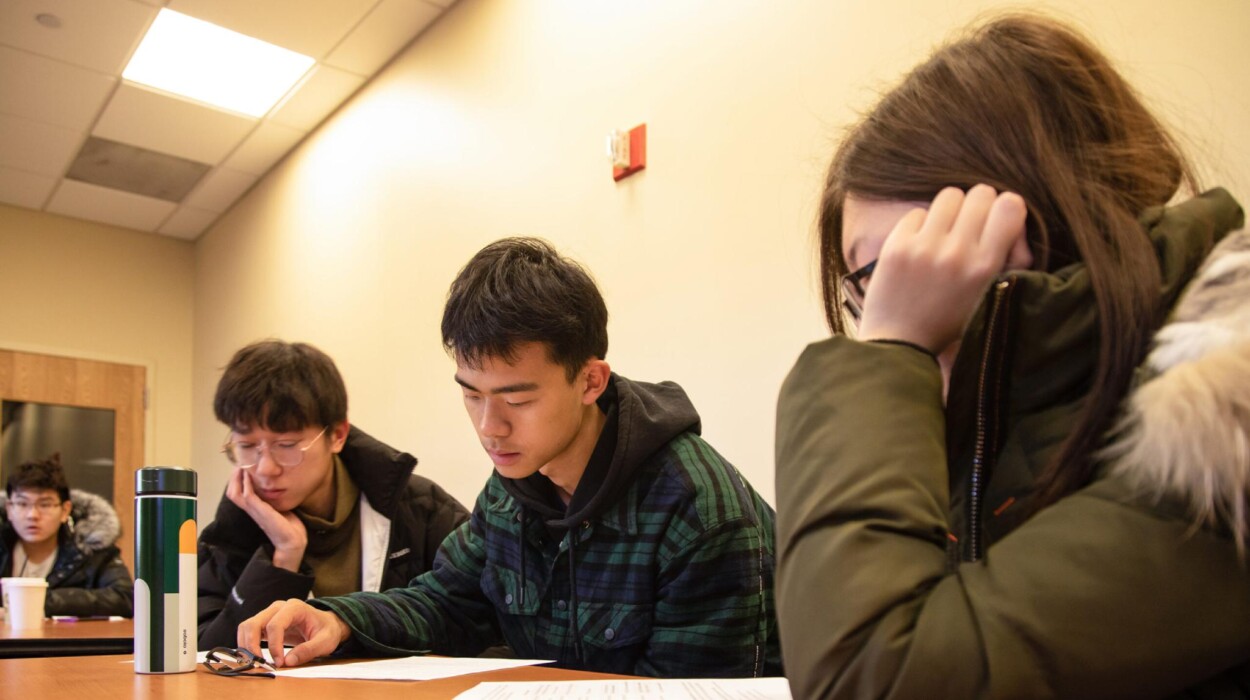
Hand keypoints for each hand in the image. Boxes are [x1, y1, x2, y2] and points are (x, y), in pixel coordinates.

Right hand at [225, 467, 307, 570]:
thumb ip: (275, 500)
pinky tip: (248, 475)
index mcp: (255, 510)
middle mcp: (252, 510)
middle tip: (238, 464)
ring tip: (241, 467)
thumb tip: (280, 487)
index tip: (241, 467)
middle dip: (233, 478)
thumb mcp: (280, 509)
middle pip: (232, 493)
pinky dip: (246, 484)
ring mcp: (255, 511)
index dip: (237, 481)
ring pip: (236, 494)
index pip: (238, 494)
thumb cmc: (288, 527)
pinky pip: (248, 496)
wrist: (292, 542)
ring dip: (237, 479)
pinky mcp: (261, 512)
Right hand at [237, 599, 351, 667]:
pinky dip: (247, 645)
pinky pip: (249, 632)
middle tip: (260, 664)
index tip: (279, 662)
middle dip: (252, 645)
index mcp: (295, 608)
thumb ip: (309, 650)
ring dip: (246, 646)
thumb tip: (288, 662)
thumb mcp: (325, 641)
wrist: (326, 625)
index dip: (274, 645)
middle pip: (254, 623)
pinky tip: (254, 657)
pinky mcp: (265, 623)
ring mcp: (270, 614)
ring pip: (247, 626)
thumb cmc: (327, 630)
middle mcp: (279, 608)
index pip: (275, 625)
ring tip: (256, 662)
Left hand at [857, 185, 1030, 353]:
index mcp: (985, 268)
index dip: (1005, 207)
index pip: (1010, 204)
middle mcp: (957, 254)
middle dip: (978, 205)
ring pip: (949, 195)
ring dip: (949, 210)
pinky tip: (918, 247)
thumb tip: (1009, 209)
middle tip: (969, 226)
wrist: (898, 343)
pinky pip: (917, 212)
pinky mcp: (896, 246)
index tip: (996, 220)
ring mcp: (924, 248)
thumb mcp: (987, 294)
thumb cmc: (947, 321)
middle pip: (980, 193)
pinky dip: (920, 226)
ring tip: (944, 232)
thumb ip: (1003, 256)